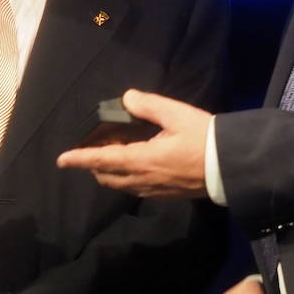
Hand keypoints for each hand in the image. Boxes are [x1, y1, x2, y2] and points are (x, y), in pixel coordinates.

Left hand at [57, 89, 211, 196]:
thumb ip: (148, 105)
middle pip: (107, 177)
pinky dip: (125, 178)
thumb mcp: (176, 115)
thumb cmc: (204, 139)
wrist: (231, 167)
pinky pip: (135, 189)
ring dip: (109, 173)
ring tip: (111, 156)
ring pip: (120, 185)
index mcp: (142, 160)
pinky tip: (135, 166)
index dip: (80, 158)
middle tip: (92, 149)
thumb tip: (127, 98)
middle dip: (93, 165)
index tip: (61, 160)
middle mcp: (143, 179)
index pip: (101, 159)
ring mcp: (154, 190)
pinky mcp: (166, 194)